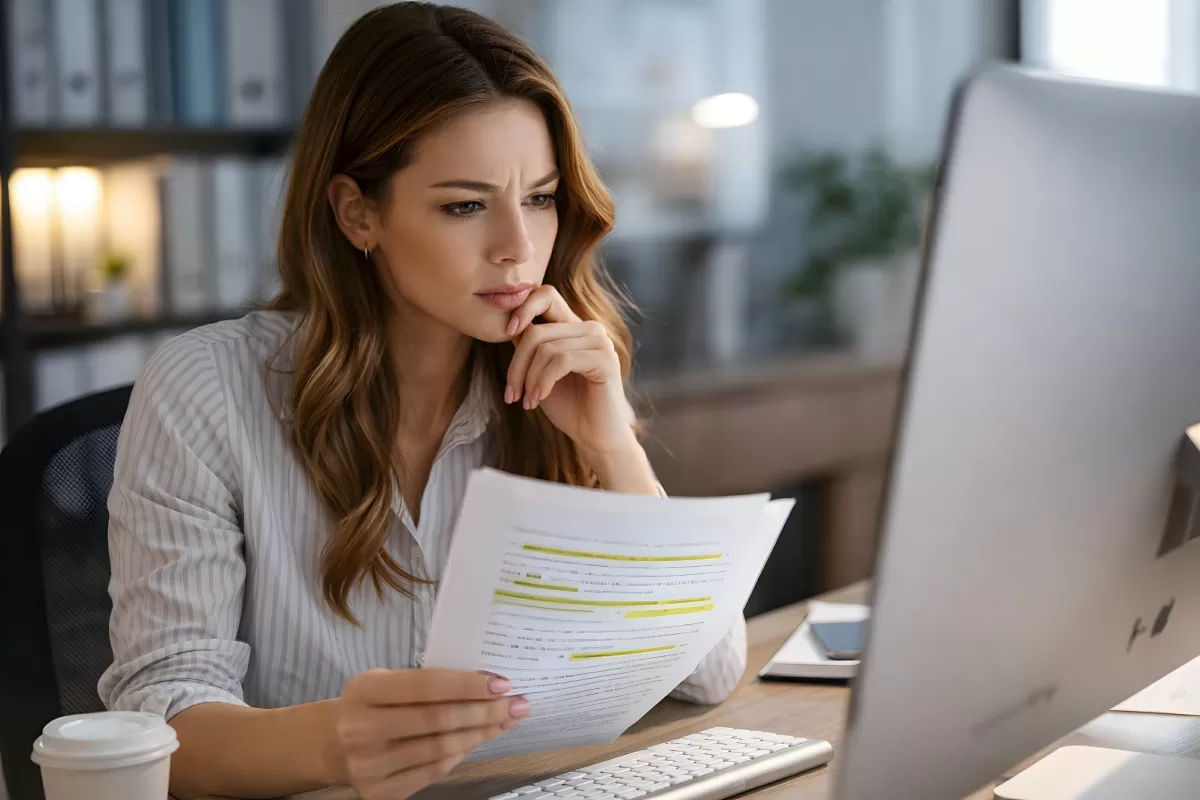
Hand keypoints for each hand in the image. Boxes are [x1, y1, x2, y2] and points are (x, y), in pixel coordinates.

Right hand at [332, 669, 527, 798]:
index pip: (426, 686)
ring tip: (505, 721)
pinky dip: (461, 754)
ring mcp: (369, 765)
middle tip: (516, 704)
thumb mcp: (388, 681)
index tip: (502, 683)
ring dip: (481, 734)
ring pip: (441, 748)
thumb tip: (488, 683)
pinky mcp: (380, 792)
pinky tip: (478, 739)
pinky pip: (434, 771)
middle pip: (439, 720)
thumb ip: (427, 682)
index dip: (468, 685)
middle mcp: (362, 729)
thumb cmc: (374, 703)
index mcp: (364, 690)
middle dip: (485, 711)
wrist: (334, 743)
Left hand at [504, 285, 635, 456]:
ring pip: (546, 348)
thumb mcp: (538, 372)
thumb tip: (509, 325)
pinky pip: (560, 361)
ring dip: (528, 378)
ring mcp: (600, 342)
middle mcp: (589, 328)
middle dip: (516, 364)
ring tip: (526, 400)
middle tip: (511, 393)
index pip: (546, 295)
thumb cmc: (568, 406)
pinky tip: (538, 399)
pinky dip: (543, 382)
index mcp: (574, 326)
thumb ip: (528, 346)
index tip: (507, 333)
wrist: (595, 436)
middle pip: (537, 330)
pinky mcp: (604, 359)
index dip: (522, 308)